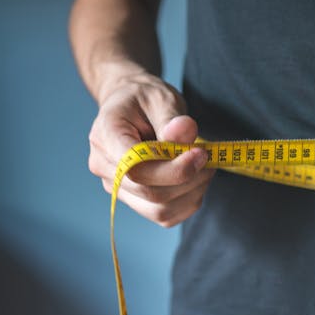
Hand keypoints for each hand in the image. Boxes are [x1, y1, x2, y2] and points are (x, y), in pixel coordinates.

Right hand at [88, 71, 213, 226]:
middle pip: (150, 192)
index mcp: (105, 136)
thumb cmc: (145, 99)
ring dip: (192, 192)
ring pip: (159, 210)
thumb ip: (172, 118)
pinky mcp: (134, 200)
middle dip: (188, 178)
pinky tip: (196, 180)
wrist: (133, 106)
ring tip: (204, 166)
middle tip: (209, 157)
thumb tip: (185, 132)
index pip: (134, 168)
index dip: (172, 168)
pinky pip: (165, 216)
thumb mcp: (161, 98)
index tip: (201, 153)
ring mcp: (117, 188)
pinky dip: (188, 202)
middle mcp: (105, 167)